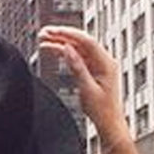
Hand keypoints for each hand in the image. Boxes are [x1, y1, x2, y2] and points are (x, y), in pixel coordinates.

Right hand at [39, 25, 141, 153]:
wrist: (109, 123)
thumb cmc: (102, 110)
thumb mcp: (87, 89)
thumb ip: (77, 67)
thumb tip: (68, 49)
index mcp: (107, 63)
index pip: (86, 41)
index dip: (68, 33)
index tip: (53, 31)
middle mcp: (104, 61)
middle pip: (81, 41)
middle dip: (62, 35)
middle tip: (45, 33)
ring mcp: (98, 65)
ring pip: (78, 48)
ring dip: (61, 43)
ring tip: (44, 40)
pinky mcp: (93, 70)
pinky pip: (77, 57)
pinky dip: (65, 53)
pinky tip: (53, 50)